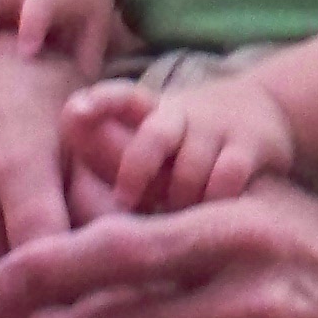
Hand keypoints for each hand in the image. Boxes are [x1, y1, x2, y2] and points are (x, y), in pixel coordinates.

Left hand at [69, 73, 294, 209]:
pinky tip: (215, 215)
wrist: (264, 110)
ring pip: (190, 169)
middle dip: (136, 170)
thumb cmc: (186, 140)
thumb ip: (107, 150)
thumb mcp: (148, 137)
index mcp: (149, 111)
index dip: (98, 103)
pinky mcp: (252, 144)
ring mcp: (217, 127)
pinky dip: (217, 199)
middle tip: (125, 203)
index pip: (121, 98)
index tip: (75, 110)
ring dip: (179, 200)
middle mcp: (181, 114)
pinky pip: (229, 176)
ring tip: (176, 220)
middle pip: (153, 136)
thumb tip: (53, 174)